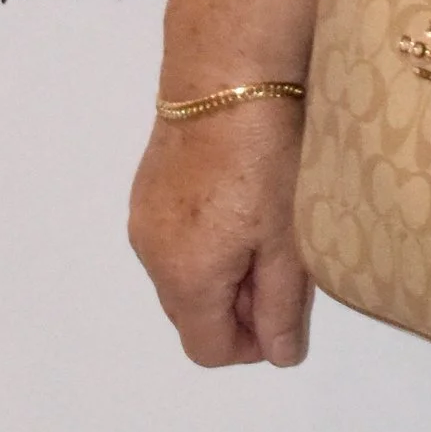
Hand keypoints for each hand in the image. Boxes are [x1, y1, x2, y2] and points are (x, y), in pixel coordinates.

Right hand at [130, 103, 310, 368]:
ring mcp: (143, 216)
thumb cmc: (266, 160)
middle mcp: (150, 255)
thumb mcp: (288, 239)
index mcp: (184, 278)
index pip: (207, 348)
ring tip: (267, 226)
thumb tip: (278, 356)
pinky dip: (205, 237)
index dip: (250, 345)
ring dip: (221, 269)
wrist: (227, 75)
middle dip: (236, 305)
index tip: (285, 313)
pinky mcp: (147, 184)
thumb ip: (281, 305)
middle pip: (190, 311)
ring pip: (182, 272)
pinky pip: (174, 235)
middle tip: (284, 265)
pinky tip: (240, 197)